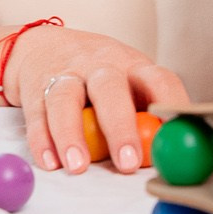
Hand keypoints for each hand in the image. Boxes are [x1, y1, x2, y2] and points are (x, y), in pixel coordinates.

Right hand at [4, 26, 187, 174]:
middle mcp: (99, 65)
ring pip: (65, 99)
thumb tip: (173, 151)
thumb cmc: (98, 73)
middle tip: (128, 163)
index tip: (176, 134)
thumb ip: (146, 111)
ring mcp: (65, 74)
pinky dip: (42, 140)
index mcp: (131, 64)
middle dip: (120, 128)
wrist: (41, 47)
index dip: (170, 104)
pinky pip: (37, 114)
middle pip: (110, 89)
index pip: (158, 79)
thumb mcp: (128, 79)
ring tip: (79, 166)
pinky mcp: (36, 89)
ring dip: (71, 134)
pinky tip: (50, 162)